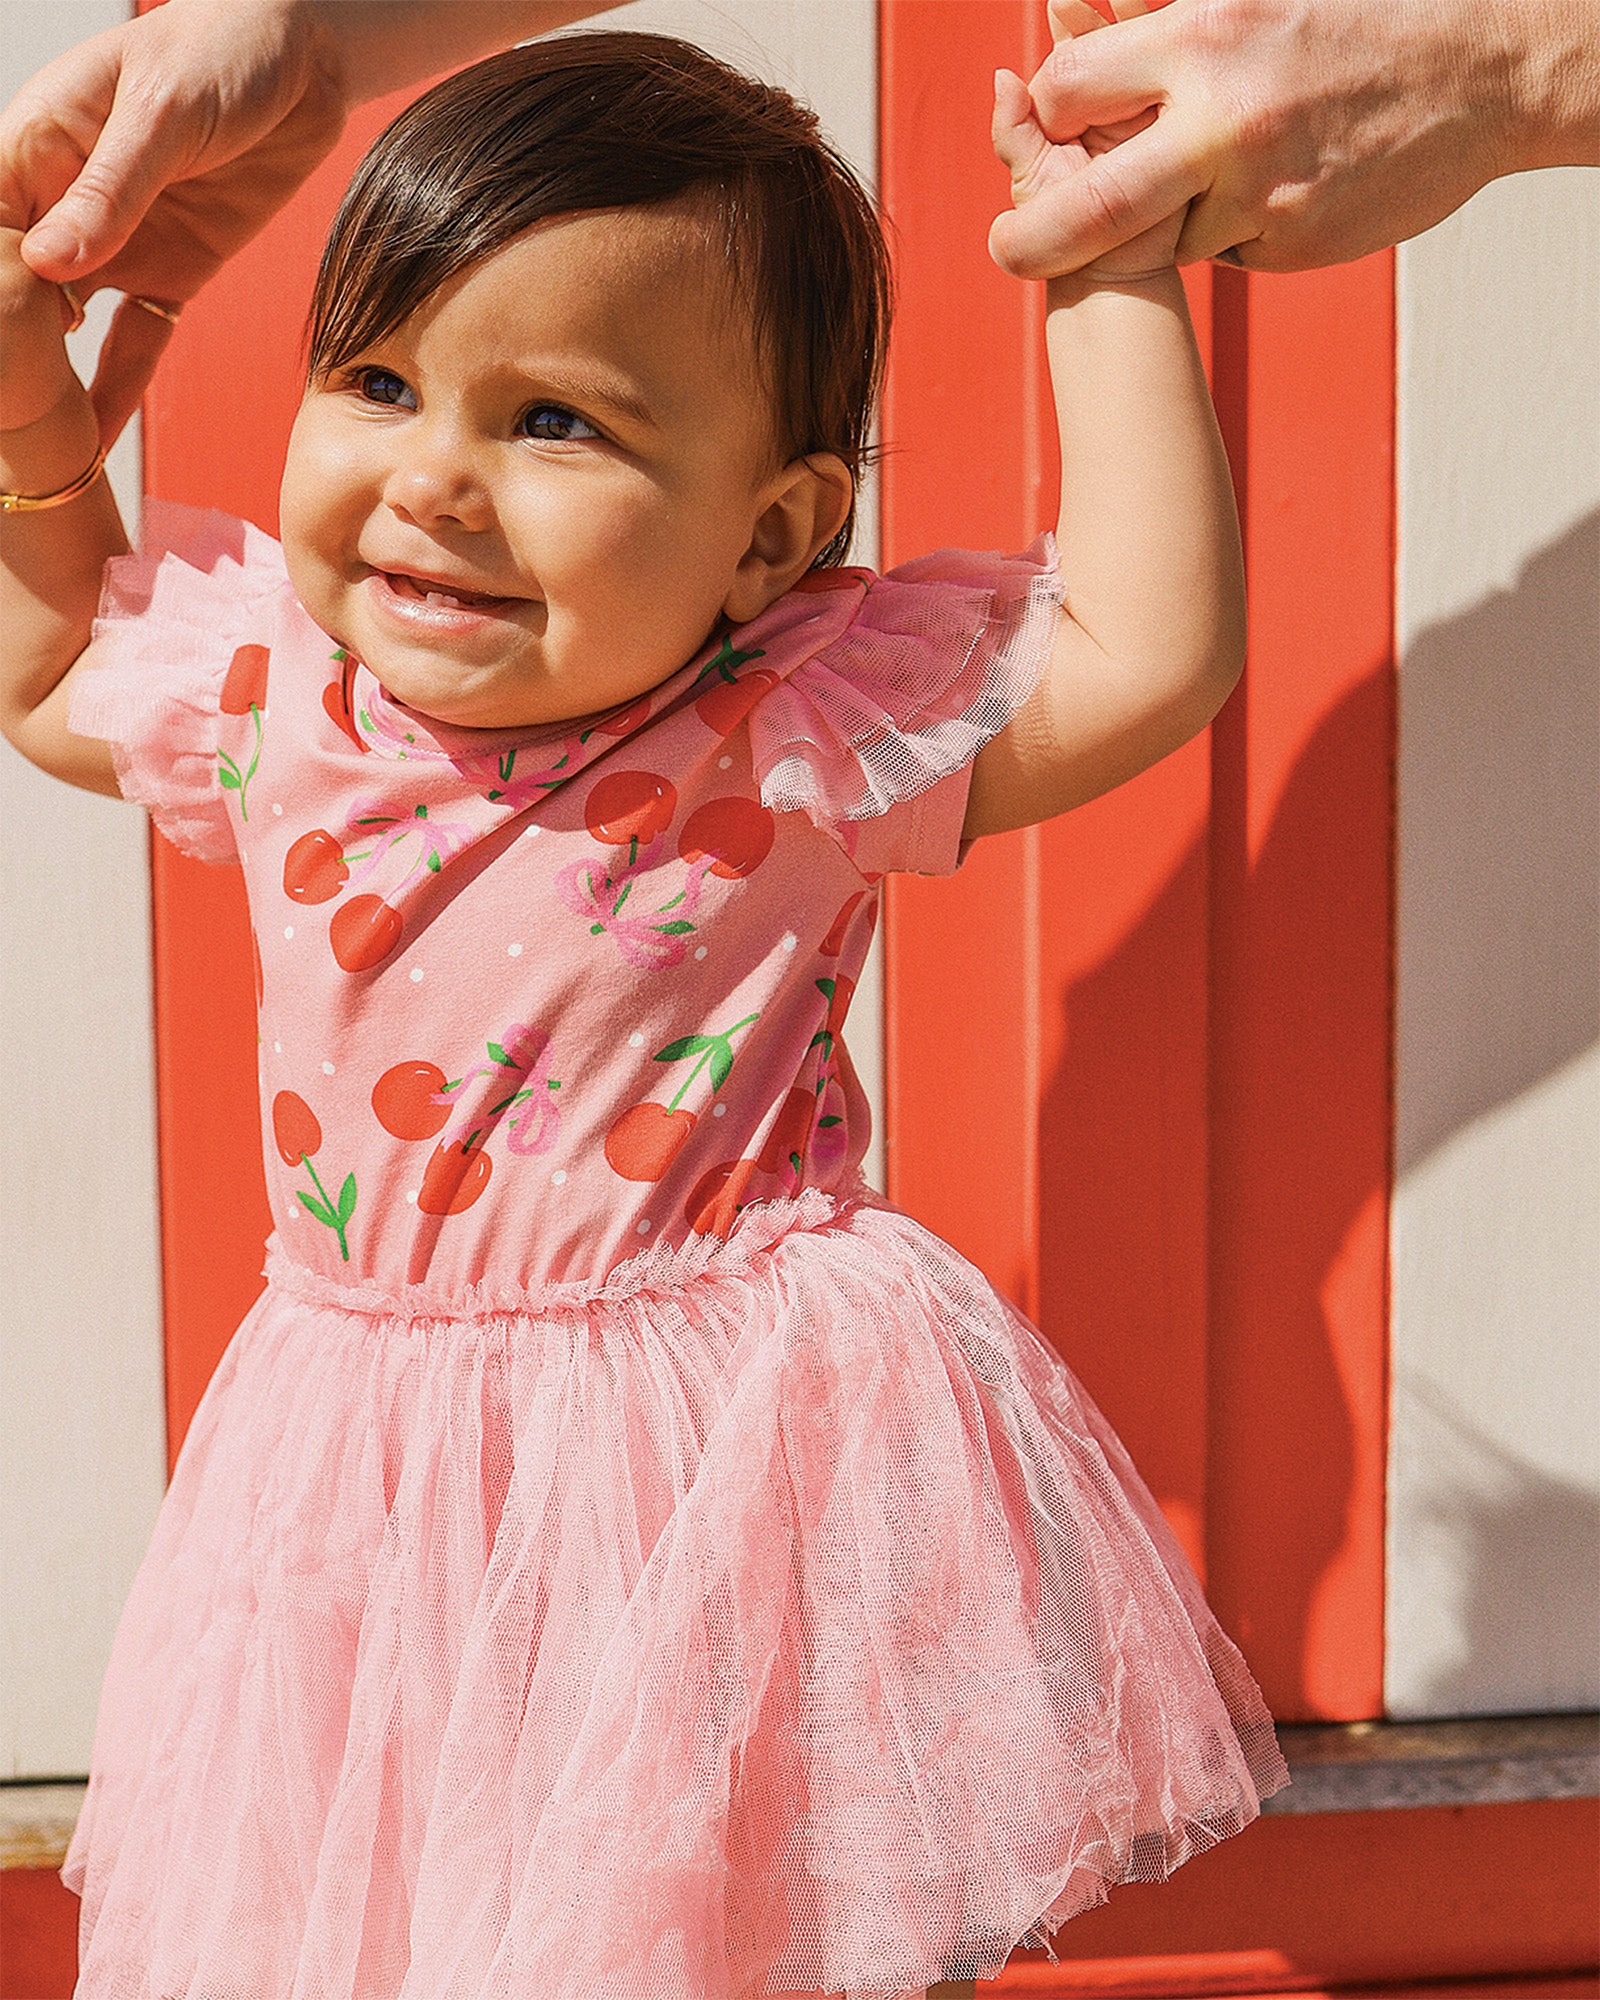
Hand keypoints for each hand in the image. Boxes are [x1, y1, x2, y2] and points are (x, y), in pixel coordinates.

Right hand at [0, 0, 348, 443]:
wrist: (300, 59)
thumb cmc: (218, 51)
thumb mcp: (161, 113)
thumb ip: (110, 188)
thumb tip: (49, 262)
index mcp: (37, 148)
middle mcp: (64, 205)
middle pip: (15, 289)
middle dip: (5, 349)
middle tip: (0, 419)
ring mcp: (116, 245)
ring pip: (66, 326)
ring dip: (49, 383)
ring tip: (30, 447)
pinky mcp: (171, 274)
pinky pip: (137, 342)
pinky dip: (118, 391)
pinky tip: (92, 443)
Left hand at [1016, 0, 1597, 272]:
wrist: (1487, 66)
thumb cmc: (1365, 15)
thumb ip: (1162, 13)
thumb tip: (1069, 5)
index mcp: (1203, 39)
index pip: (1069, 90)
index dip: (1049, 110)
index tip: (1048, 119)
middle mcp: (1222, 126)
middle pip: (1086, 209)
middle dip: (1029, 239)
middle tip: (1006, 248)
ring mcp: (1258, 195)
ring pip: (1158, 235)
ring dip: (1154, 220)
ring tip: (1191, 178)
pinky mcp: (1290, 243)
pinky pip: (1224, 248)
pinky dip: (1226, 226)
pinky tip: (1271, 183)